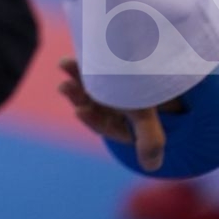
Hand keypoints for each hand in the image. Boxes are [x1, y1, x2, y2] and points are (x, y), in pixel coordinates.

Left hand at [57, 57, 180, 172]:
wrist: (153, 82)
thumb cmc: (150, 107)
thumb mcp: (150, 121)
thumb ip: (149, 140)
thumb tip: (150, 166)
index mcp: (112, 123)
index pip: (100, 123)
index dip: (91, 118)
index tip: (80, 111)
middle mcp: (101, 106)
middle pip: (87, 102)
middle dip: (76, 96)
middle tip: (66, 87)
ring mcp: (97, 88)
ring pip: (85, 83)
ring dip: (75, 74)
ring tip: (65, 64)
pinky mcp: (97, 71)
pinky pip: (90, 66)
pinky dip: (84, 60)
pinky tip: (77, 52)